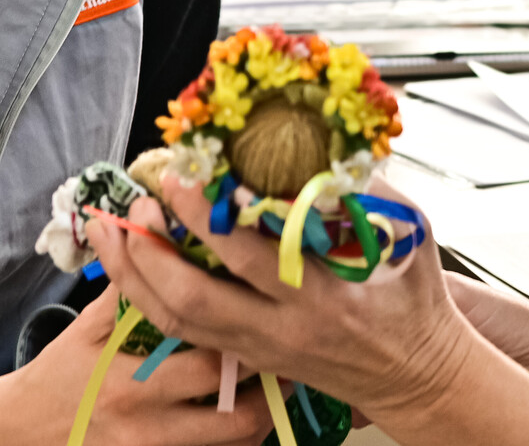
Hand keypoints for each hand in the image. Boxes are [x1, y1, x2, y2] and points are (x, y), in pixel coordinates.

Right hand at [0, 283, 271, 445]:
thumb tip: (162, 231)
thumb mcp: (87, 328)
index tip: (263, 316)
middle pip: (236, 415)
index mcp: (130, 384)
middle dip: (266, 382)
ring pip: (236, 445)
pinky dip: (239, 440)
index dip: (246, 341)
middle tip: (280, 351)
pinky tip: (243, 412)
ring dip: (260, 413)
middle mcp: (148, 429)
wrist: (19, 434)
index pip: (207, 364)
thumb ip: (128, 287)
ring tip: (271, 382)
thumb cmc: (58, 375)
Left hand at [89, 174, 528, 445]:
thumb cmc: (417, 306)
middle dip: (148, 250)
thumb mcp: (411, 237)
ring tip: (109, 232)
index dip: (202, 214)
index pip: (244, 255)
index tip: (180, 175)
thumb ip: (369, 192)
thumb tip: (325, 150)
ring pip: (174, 322)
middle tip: (134, 203)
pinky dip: (149, 297)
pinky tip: (131, 268)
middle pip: (189, 299)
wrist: (419, 378)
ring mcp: (259, 351)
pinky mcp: (250, 359)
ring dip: (133, 275)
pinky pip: (184, 332)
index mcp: (319, 298)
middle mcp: (280, 330)